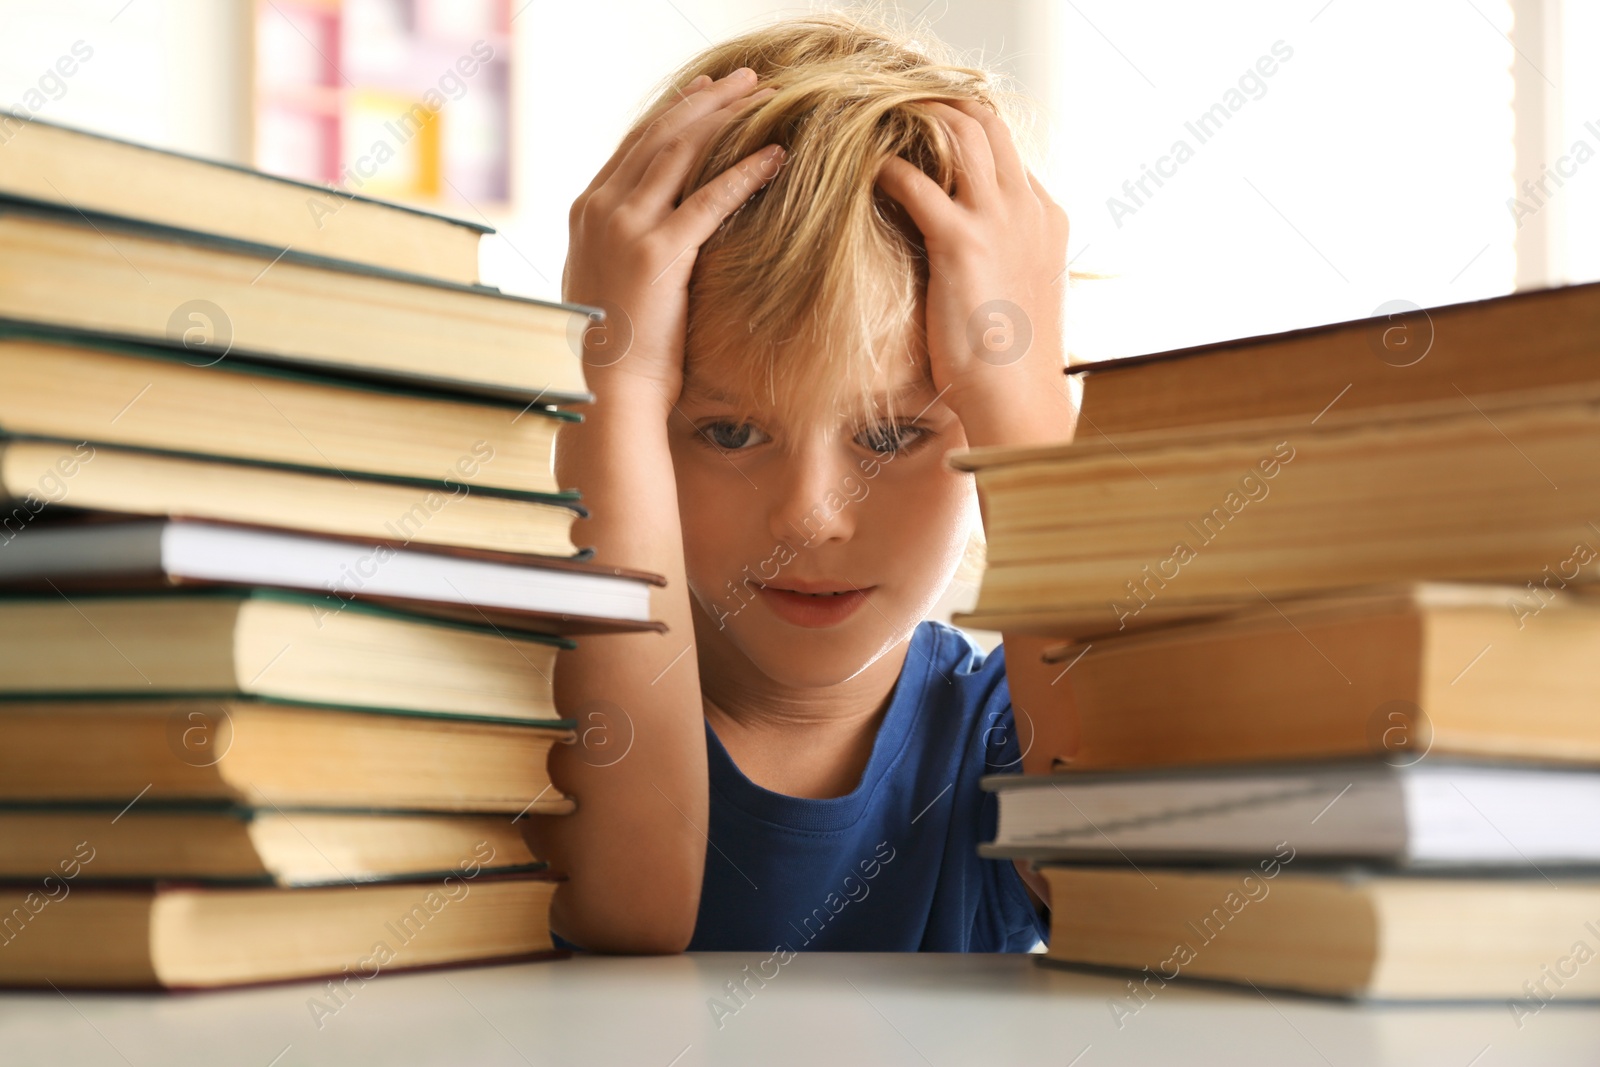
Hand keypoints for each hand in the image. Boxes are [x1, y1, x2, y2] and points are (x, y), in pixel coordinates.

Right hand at [562, 68, 784, 404]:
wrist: (609, 389)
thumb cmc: (616, 348)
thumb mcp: (605, 280)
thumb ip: (621, 243)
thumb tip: (649, 228)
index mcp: (586, 211)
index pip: (635, 144)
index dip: (676, 112)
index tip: (708, 91)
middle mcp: (601, 209)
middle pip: (660, 134)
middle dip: (706, 100)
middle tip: (745, 81)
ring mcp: (626, 227)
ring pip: (682, 152)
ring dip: (727, 118)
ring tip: (765, 99)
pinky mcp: (659, 252)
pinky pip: (709, 198)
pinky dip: (745, 172)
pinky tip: (776, 155)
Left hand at [876, 100, 1076, 446]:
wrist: (1018, 399)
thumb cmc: (1011, 364)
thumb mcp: (1016, 297)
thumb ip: (998, 261)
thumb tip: (967, 261)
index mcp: (1046, 216)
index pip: (1004, 149)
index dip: (961, 132)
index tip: (919, 133)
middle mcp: (1028, 206)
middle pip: (985, 121)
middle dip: (936, 103)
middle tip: (889, 107)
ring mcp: (999, 219)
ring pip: (959, 130)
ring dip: (913, 117)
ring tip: (871, 121)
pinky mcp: (961, 241)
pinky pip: (914, 181)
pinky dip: (884, 167)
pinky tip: (861, 173)